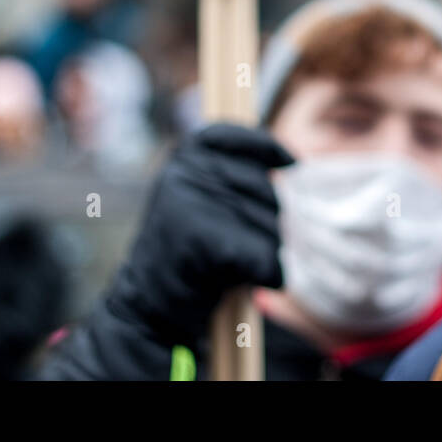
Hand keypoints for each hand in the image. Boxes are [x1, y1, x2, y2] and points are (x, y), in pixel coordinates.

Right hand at [109, 122, 293, 346]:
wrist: (149, 304)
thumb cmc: (184, 251)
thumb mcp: (196, 196)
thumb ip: (228, 173)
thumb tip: (290, 159)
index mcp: (181, 157)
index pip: (233, 137)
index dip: (266, 147)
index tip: (292, 162)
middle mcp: (184, 172)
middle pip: (264, 189)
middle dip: (271, 220)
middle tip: (248, 246)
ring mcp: (192, 202)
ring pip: (270, 224)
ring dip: (269, 249)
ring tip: (241, 264)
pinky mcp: (205, 238)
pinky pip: (265, 255)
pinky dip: (270, 273)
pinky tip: (257, 280)